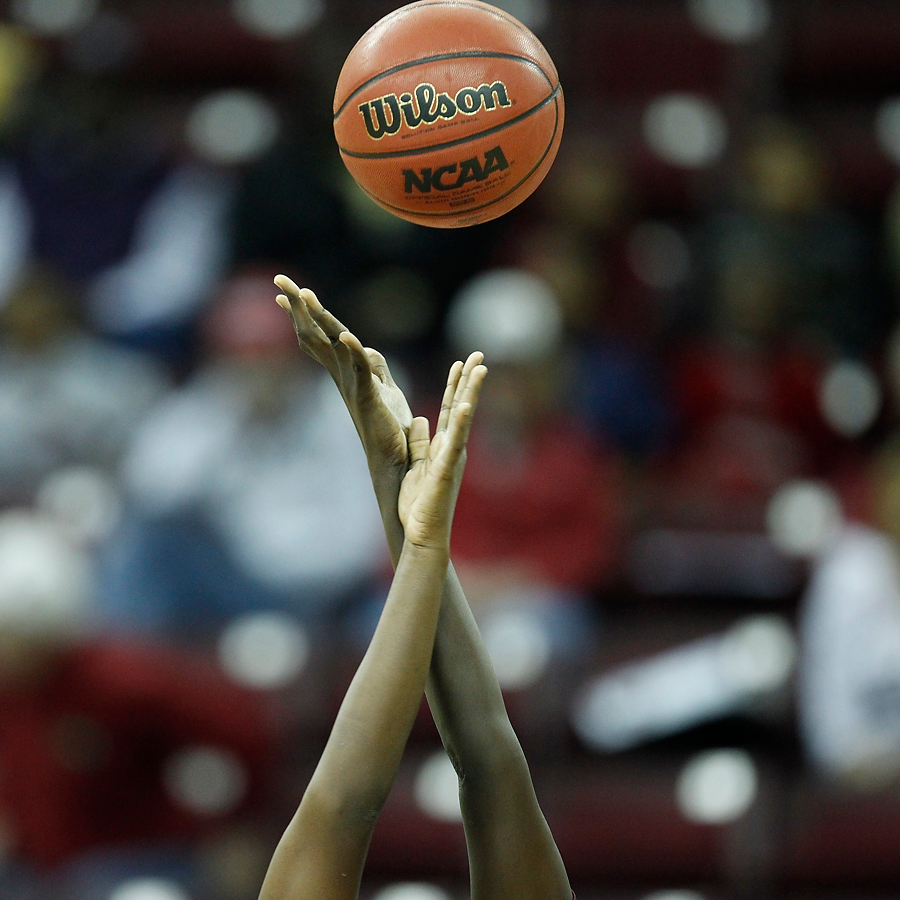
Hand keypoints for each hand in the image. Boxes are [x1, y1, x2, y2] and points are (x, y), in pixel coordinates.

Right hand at [274, 274, 411, 472]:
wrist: (395, 462)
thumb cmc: (390, 429)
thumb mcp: (385, 389)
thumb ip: (374, 368)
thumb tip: (368, 350)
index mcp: (346, 372)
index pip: (321, 336)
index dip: (303, 313)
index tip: (282, 293)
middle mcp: (342, 377)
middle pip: (316, 334)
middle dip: (298, 307)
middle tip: (280, 280)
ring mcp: (353, 386)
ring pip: (331, 346)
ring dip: (318, 320)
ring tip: (304, 296)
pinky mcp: (369, 398)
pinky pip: (360, 370)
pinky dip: (353, 352)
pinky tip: (346, 336)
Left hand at [399, 353, 485, 550]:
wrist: (422, 535)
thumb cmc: (419, 505)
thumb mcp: (415, 466)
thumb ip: (419, 442)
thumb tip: (420, 419)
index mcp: (443, 446)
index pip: (449, 409)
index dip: (455, 386)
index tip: (461, 363)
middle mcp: (452, 448)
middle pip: (461, 407)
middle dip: (469, 380)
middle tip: (479, 354)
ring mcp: (451, 458)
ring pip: (463, 420)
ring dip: (470, 394)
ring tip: (479, 370)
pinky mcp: (445, 470)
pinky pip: (453, 444)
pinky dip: (459, 425)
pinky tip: (464, 406)